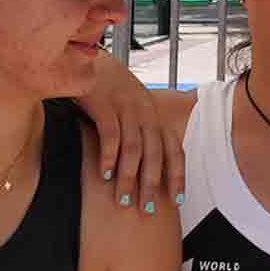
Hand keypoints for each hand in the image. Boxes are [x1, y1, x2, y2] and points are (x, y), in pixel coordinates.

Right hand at [71, 62, 186, 207]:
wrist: (91, 61)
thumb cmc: (113, 93)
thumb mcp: (134, 111)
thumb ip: (142, 134)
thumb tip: (148, 170)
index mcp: (155, 117)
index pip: (173, 150)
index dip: (178, 176)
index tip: (178, 201)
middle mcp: (145, 112)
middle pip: (154, 154)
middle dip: (152, 184)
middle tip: (148, 209)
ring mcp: (125, 107)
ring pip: (133, 147)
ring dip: (130, 176)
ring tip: (124, 199)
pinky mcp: (104, 103)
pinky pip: (110, 134)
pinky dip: (109, 156)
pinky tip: (105, 175)